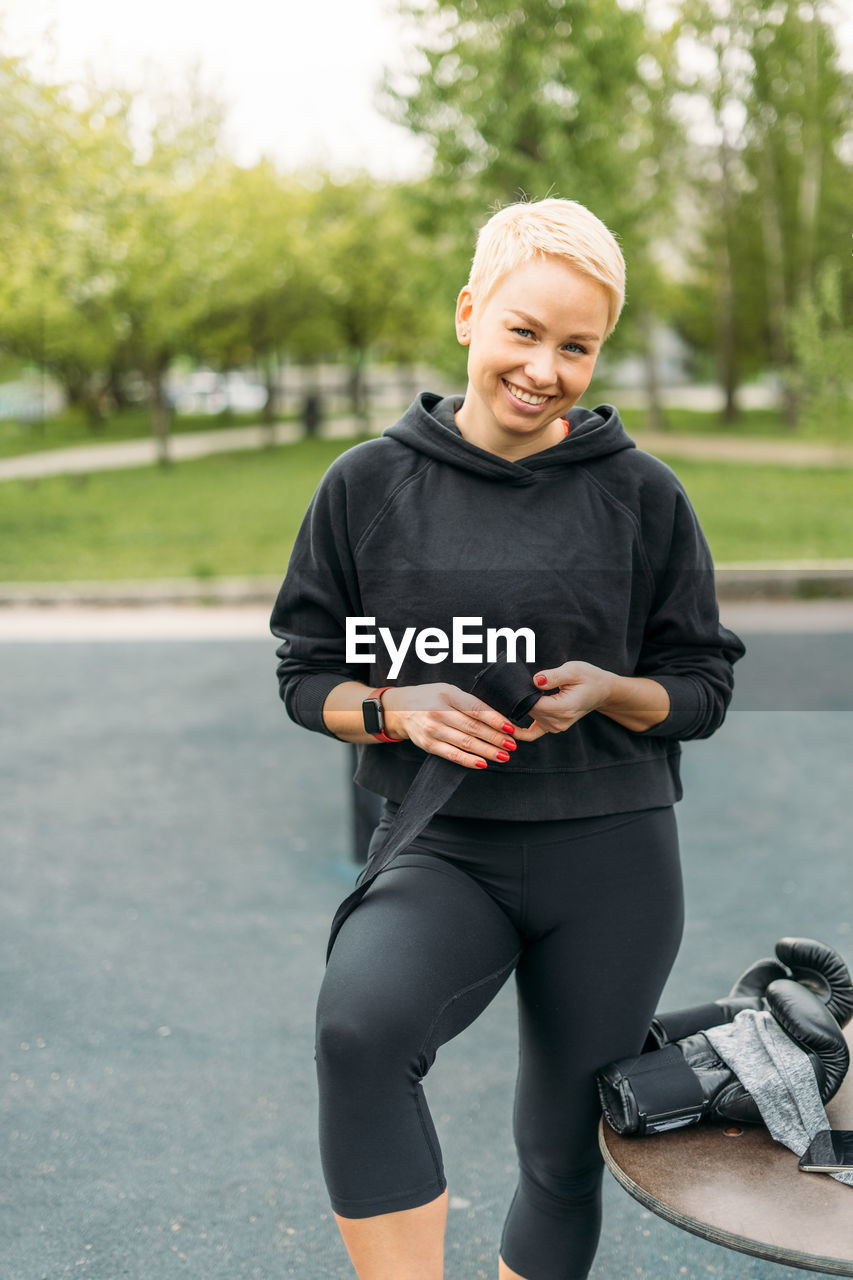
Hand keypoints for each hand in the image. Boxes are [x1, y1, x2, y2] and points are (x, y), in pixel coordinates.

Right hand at [383, 682, 519, 769]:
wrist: (399, 709)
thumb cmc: (429, 698)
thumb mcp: (448, 691)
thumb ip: (469, 703)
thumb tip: (498, 719)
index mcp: (447, 694)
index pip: (476, 709)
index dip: (495, 720)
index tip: (511, 728)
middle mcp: (438, 711)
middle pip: (473, 727)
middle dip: (496, 738)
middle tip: (512, 745)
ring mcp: (432, 729)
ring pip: (465, 743)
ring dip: (487, 751)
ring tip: (503, 755)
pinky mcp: (428, 745)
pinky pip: (452, 755)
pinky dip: (468, 760)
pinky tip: (482, 763)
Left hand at [512, 661, 614, 741]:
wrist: (602, 690)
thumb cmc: (589, 678)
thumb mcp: (574, 670)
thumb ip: (553, 676)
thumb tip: (535, 680)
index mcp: (563, 708)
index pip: (532, 704)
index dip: (521, 695)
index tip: (512, 684)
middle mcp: (558, 721)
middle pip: (529, 711)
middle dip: (518, 700)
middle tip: (508, 687)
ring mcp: (556, 726)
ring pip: (529, 718)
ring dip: (520, 710)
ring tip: (509, 696)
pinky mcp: (553, 727)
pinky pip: (532, 734)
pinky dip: (519, 731)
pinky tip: (508, 726)